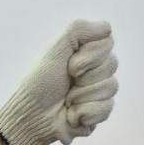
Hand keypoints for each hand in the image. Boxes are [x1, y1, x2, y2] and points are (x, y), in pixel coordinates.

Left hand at [0, 20, 118, 144]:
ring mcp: (99, 92)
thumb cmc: (39, 82)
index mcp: (86, 52)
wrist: (31, 116)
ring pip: (111, 87)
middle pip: (112, 64)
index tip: (69, 65)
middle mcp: (96, 70)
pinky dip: (85, 112)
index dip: (89, 56)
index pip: (108, 43)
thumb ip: (79, 29)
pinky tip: (71, 115)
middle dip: (85, 76)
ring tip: (67, 101)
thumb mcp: (55, 48)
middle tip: (68, 83)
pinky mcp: (98, 114)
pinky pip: (106, 109)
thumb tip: (106, 28)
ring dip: (82, 95)